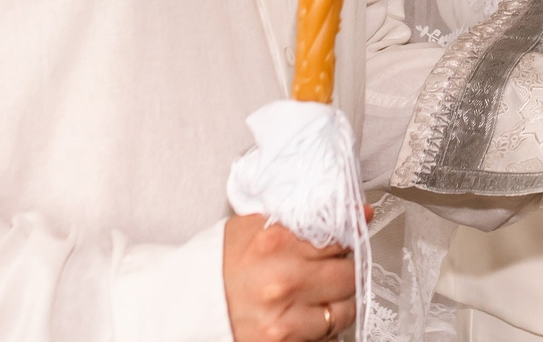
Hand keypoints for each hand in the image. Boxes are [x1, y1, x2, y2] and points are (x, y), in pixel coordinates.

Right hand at [222, 214, 357, 341]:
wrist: (186, 305)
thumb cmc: (218, 265)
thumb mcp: (252, 227)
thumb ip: (300, 218)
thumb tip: (357, 213)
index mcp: (276, 243)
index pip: (340, 236)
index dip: (345, 239)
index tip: (345, 241)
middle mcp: (283, 280)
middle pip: (348, 273)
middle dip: (342, 270)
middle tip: (327, 269)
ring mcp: (285, 316)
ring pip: (345, 308)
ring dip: (337, 301)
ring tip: (317, 295)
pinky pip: (327, 335)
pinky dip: (322, 326)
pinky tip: (305, 316)